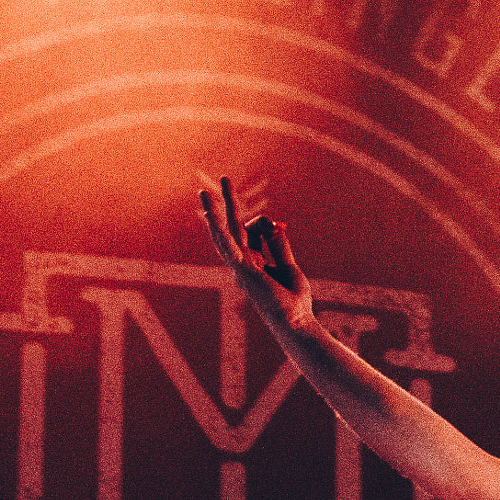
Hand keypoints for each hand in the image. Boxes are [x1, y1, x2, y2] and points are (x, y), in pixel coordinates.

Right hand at [199, 176, 314, 328]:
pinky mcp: (243, 270)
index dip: (261, 222)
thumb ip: (278, 245)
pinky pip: (228, 246)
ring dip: (214, 211)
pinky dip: (219, 230)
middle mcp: (243, 262)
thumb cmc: (293, 299)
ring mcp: (241, 266)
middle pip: (233, 226)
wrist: (295, 320)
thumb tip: (271, 225)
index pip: (251, 231)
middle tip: (224, 179)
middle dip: (227, 202)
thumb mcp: (289, 266)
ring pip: (224, 234)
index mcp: (254, 261)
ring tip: (204, 191)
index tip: (274, 225)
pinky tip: (209, 215)